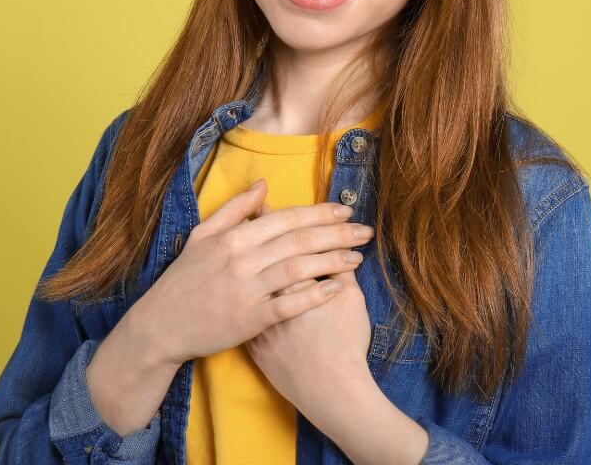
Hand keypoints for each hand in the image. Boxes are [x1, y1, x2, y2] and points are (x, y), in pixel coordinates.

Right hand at [135, 178, 374, 365]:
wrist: (162, 324)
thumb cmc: (183, 279)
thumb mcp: (203, 236)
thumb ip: (235, 209)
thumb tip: (264, 185)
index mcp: (233, 237)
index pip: (285, 218)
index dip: (319, 213)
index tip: (346, 209)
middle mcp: (242, 259)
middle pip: (299, 241)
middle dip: (336, 233)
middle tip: (365, 230)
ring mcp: (246, 290)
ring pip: (299, 269)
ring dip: (332, 261)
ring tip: (358, 257)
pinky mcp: (250, 320)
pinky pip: (289, 304)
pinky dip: (314, 295)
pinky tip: (336, 289)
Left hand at [243, 202, 375, 417]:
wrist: (328, 389)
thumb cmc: (345, 342)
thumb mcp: (349, 299)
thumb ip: (339, 267)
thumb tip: (337, 243)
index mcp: (292, 276)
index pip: (276, 237)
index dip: (273, 218)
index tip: (268, 202)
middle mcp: (266, 291)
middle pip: (253, 253)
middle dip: (255, 231)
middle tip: (256, 210)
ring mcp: (255, 315)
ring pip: (242, 280)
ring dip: (245, 260)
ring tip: (246, 242)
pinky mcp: (251, 337)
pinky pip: (240, 308)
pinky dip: (242, 293)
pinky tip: (244, 282)